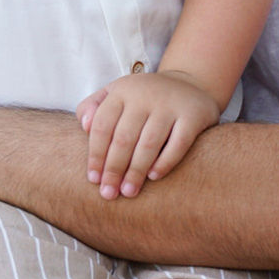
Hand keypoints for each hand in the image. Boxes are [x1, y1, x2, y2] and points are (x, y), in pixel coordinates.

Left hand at [77, 71, 218, 197]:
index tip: (94, 180)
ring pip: (149, 143)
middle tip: (109, 194)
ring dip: (136, 171)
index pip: (102, 126)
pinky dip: (165, 162)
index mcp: (123, 91)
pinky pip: (178, 143)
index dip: (96, 155)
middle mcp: (146, 95)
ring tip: (129, 192)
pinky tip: (154, 177)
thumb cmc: (142, 98)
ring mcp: (171, 104)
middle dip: (114, 169)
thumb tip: (84, 127)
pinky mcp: (194, 114)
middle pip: (124, 138)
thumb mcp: (115, 93)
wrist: (190, 84)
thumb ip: (92, 107)